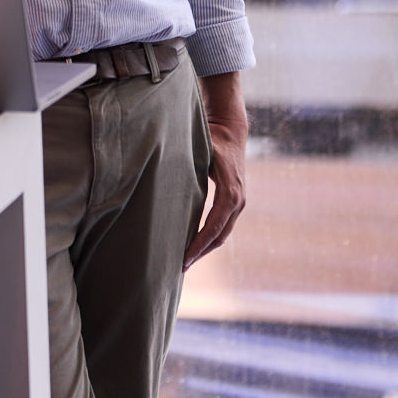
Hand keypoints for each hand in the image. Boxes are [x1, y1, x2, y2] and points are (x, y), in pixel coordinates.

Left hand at [184, 70, 247, 269]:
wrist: (231, 131)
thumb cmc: (210, 138)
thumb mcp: (198, 150)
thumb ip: (184, 166)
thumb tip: (158, 178)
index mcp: (230, 192)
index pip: (214, 227)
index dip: (199, 244)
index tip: (184, 258)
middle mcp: (238, 201)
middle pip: (219, 236)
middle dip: (200, 252)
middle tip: (179, 266)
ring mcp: (239, 203)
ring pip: (223, 234)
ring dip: (205, 248)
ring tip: (184, 261)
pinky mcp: (235, 202)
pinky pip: (223, 226)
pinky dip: (210, 238)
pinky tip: (193, 245)